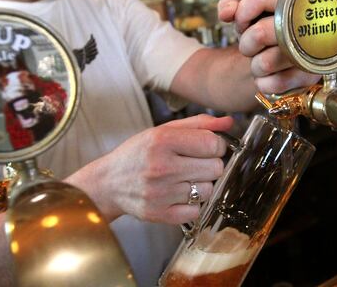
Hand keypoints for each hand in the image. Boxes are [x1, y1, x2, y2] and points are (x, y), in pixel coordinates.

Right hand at [84, 114, 231, 223]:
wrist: (108, 183)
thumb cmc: (138, 154)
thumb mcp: (163, 131)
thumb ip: (198, 124)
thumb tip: (229, 122)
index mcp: (161, 141)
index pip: (212, 144)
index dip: (215, 145)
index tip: (205, 147)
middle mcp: (161, 167)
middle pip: (215, 168)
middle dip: (209, 164)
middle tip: (193, 164)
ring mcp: (160, 193)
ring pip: (208, 190)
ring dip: (201, 184)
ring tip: (182, 179)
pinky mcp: (159, 214)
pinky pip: (196, 211)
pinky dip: (191, 204)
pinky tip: (177, 195)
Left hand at [218, 0, 320, 93]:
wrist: (281, 63)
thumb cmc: (264, 34)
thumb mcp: (247, 16)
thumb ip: (230, 5)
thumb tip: (227, 12)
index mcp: (287, 2)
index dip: (243, 13)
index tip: (241, 23)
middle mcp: (303, 24)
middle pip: (260, 33)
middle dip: (246, 44)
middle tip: (251, 47)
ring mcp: (308, 51)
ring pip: (266, 63)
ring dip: (256, 67)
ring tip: (263, 61)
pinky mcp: (309, 75)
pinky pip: (276, 83)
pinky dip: (265, 83)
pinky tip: (271, 76)